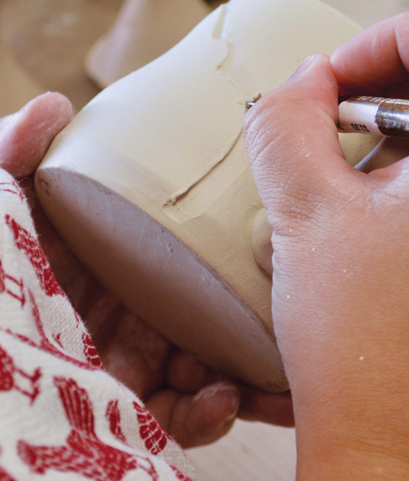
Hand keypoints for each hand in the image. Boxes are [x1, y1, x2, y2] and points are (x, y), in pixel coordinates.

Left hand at [0, 93, 292, 448]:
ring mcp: (128, 360)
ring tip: (251, 358)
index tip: (253, 229)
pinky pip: (180, 418)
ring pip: (206, 360)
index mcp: (111, 256)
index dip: (218, 238)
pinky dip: (209, 414)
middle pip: (204, 301)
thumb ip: (11, 154)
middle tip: (268, 299)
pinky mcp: (122, 412)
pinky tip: (222, 399)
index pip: (178, 241)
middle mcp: (128, 307)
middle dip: (241, 304)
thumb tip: (56, 105)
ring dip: (239, 362)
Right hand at [243, 9, 408, 479]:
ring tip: (358, 164)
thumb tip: (308, 78)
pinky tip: (389, 201)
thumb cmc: (358, 343)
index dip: (385, 40)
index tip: (334, 81)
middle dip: (395, 80)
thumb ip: (290, 121)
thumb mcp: (303, 212)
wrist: (400, 453)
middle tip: (339, 117)